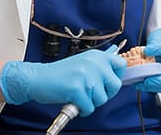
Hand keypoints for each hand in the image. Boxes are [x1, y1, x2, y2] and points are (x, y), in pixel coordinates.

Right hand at [0, 45, 126, 115]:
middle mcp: (93, 63)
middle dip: (104, 93)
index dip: (116, 76)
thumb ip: (100, 61)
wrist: (39, 78)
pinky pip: (89, 108)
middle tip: (90, 91)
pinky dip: (81, 109)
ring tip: (78, 94)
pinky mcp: (77, 89)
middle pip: (115, 85)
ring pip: (102, 99)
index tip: (106, 82)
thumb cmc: (61, 73)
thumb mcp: (83, 61)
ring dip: (90, 102)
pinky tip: (73, 100)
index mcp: (96, 55)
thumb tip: (116, 50)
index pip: (121, 64)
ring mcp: (85, 75)